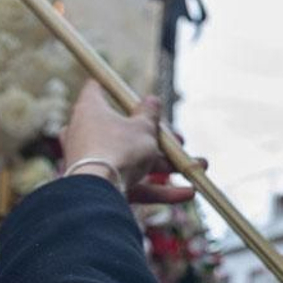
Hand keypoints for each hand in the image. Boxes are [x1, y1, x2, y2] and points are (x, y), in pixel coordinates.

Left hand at [62, 80, 195, 203]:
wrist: (97, 193)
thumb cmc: (119, 149)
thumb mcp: (142, 128)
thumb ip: (149, 114)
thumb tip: (152, 100)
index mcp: (90, 110)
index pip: (97, 90)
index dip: (114, 88)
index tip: (131, 92)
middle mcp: (86, 134)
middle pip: (125, 130)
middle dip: (158, 138)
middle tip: (179, 141)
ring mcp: (93, 162)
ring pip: (134, 160)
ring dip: (166, 165)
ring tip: (197, 168)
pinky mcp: (100, 187)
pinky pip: (132, 184)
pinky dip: (157, 189)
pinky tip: (187, 193)